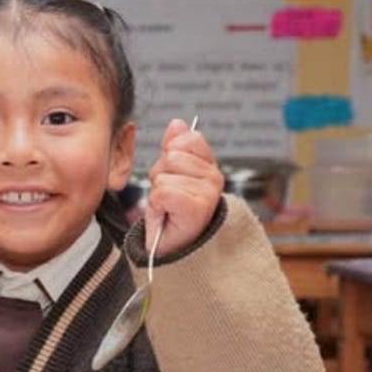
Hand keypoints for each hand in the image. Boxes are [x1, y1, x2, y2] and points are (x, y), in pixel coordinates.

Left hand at [145, 119, 223, 255]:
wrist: (171, 249)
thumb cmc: (171, 214)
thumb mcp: (171, 174)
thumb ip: (175, 147)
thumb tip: (177, 123)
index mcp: (210, 166)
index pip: (188, 139)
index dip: (170, 156)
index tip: (174, 178)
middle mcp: (215, 178)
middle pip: (171, 157)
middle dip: (160, 176)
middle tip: (168, 198)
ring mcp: (208, 194)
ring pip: (164, 175)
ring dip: (158, 192)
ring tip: (168, 208)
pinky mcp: (196, 208)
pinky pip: (162, 192)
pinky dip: (157, 205)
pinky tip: (167, 215)